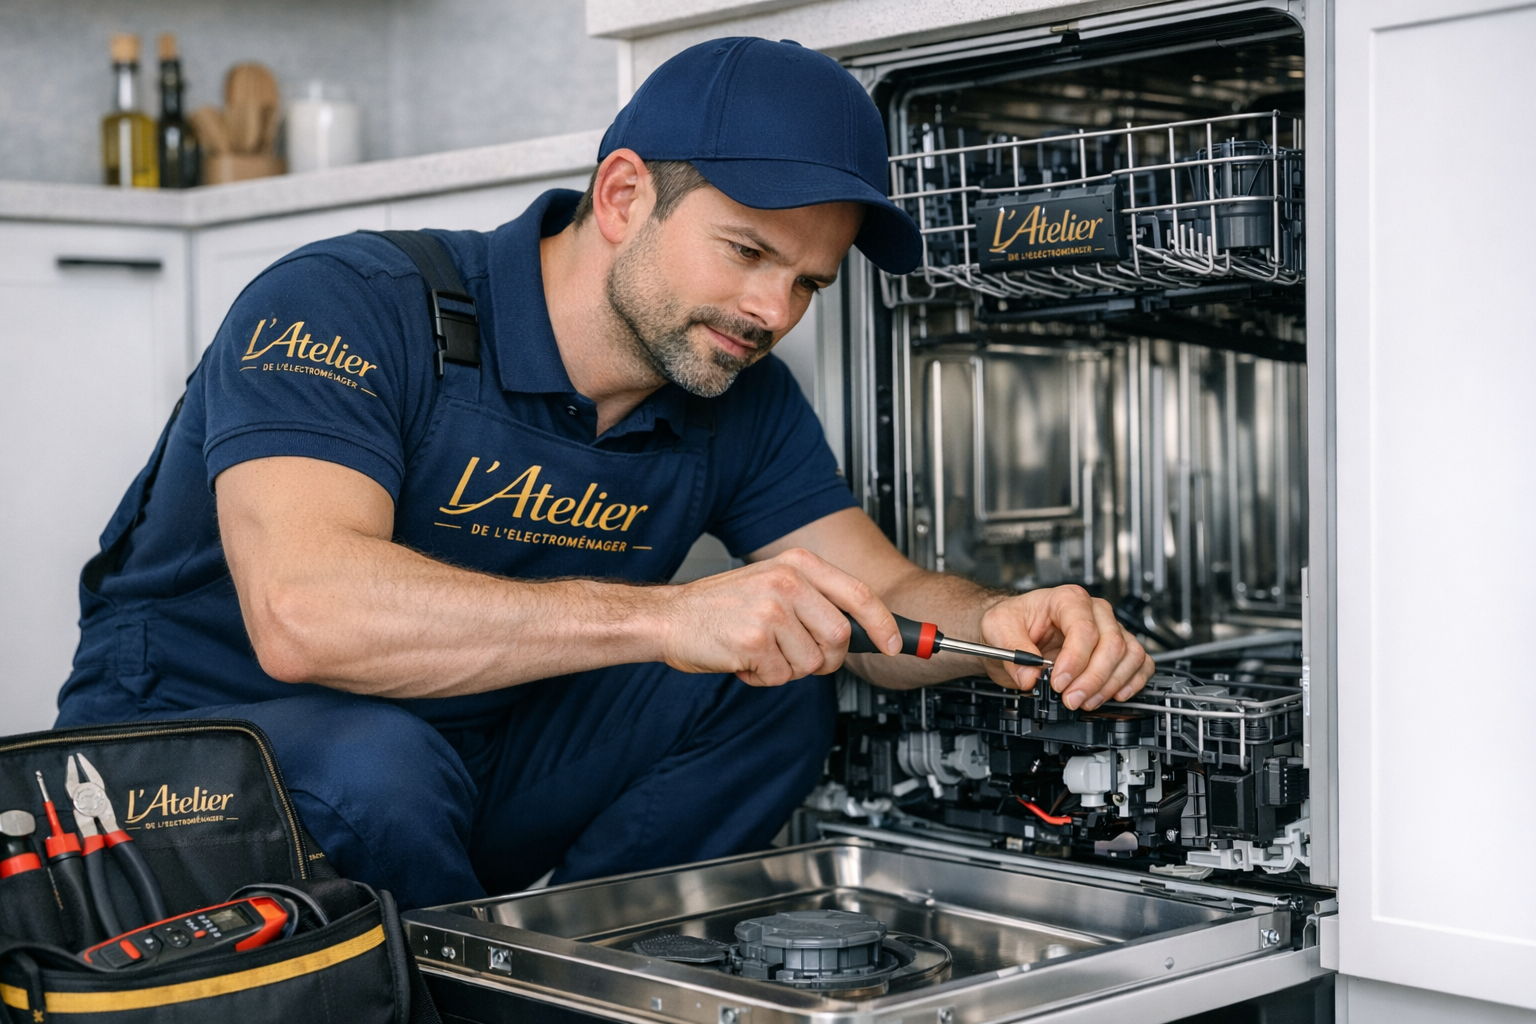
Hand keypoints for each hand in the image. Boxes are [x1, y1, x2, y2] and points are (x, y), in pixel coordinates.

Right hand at [656, 548, 901, 685]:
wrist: (669, 618)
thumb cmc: (721, 606)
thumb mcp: (772, 583)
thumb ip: (814, 599)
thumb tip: (862, 628)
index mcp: (797, 564)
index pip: (858, 594)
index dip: (882, 624)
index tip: (894, 645)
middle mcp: (787, 582)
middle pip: (840, 636)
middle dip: (826, 659)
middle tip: (798, 656)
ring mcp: (770, 611)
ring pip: (812, 663)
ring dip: (789, 669)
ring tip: (762, 652)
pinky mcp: (754, 641)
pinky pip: (781, 677)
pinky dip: (764, 678)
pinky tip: (744, 660)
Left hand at [978, 585, 1152, 709]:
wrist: (1013, 630)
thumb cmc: (1011, 622)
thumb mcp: (997, 628)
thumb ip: (1012, 650)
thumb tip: (1029, 677)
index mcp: (1067, 599)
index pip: (1085, 630)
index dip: (1075, 661)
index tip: (1059, 683)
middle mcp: (1094, 611)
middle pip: (1111, 645)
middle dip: (1092, 679)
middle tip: (1071, 699)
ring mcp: (1110, 629)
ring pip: (1129, 655)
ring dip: (1110, 685)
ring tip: (1085, 701)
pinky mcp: (1118, 649)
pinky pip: (1140, 663)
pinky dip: (1132, 681)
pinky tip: (1114, 694)